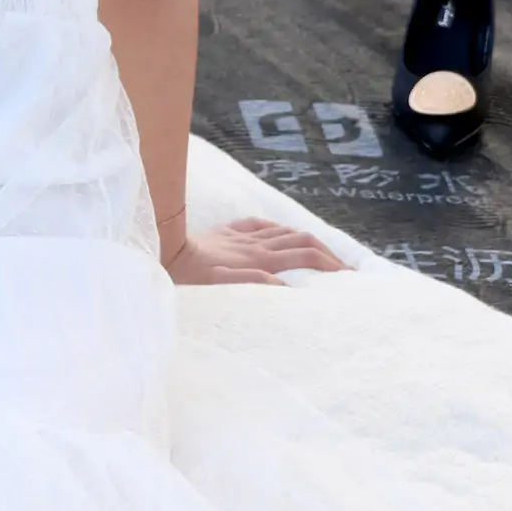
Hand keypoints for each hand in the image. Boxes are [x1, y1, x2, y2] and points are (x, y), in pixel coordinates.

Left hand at [165, 217, 353, 286]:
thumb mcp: (219, 285)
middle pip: (302, 241)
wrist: (164, 250)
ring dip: (308, 239)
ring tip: (322, 252)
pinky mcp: (228, 232)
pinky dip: (279, 229)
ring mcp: (242, 236)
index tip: (347, 275)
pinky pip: (261, 225)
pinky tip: (282, 233)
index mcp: (259, 259)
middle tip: (343, 267)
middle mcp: (255, 244)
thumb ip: (252, 282)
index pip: (305, 256)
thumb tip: (285, 285)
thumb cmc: (189, 276)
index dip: (329, 263)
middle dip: (327, 252)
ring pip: (285, 231)